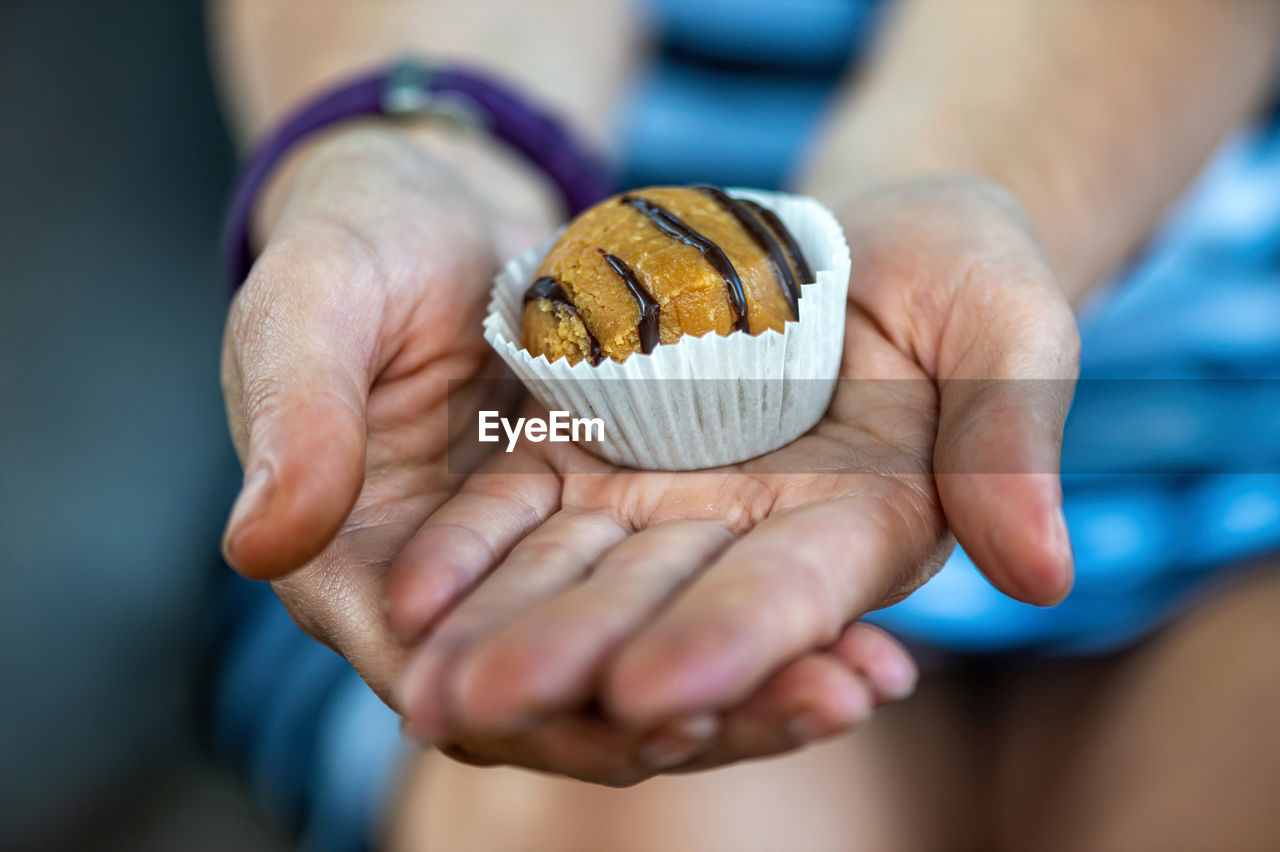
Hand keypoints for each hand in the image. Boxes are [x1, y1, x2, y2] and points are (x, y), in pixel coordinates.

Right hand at [218, 122, 918, 750]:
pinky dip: (765, 619)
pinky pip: (689, 594)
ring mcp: (547, 569)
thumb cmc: (353, 244)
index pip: (459, 681)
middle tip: (825, 699)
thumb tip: (263, 546)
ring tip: (868, 678)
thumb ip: (297, 418)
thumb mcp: (314, 306)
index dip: (558, 708)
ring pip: (648, 660)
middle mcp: (462, 600)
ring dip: (757, 687)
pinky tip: (864, 627)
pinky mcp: (616, 530)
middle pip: (576, 697)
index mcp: (365, 572)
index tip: (672, 711)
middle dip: (700, 715)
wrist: (434, 197)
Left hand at [388, 175, 1078, 778]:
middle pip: (656, 612)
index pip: (789, 600)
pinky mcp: (598, 450)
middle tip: (480, 711)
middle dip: (572, 664)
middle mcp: (750, 539)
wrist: (860, 238)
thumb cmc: (956, 269)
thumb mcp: (1003, 317)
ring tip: (424, 685)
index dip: (729, 645)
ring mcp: (667, 501)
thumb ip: (1011, 433)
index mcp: (860, 527)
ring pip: (574, 578)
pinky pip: (525, 506)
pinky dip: (475, 549)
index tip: (656, 690)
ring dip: (501, 633)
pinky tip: (411, 592)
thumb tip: (1043, 573)